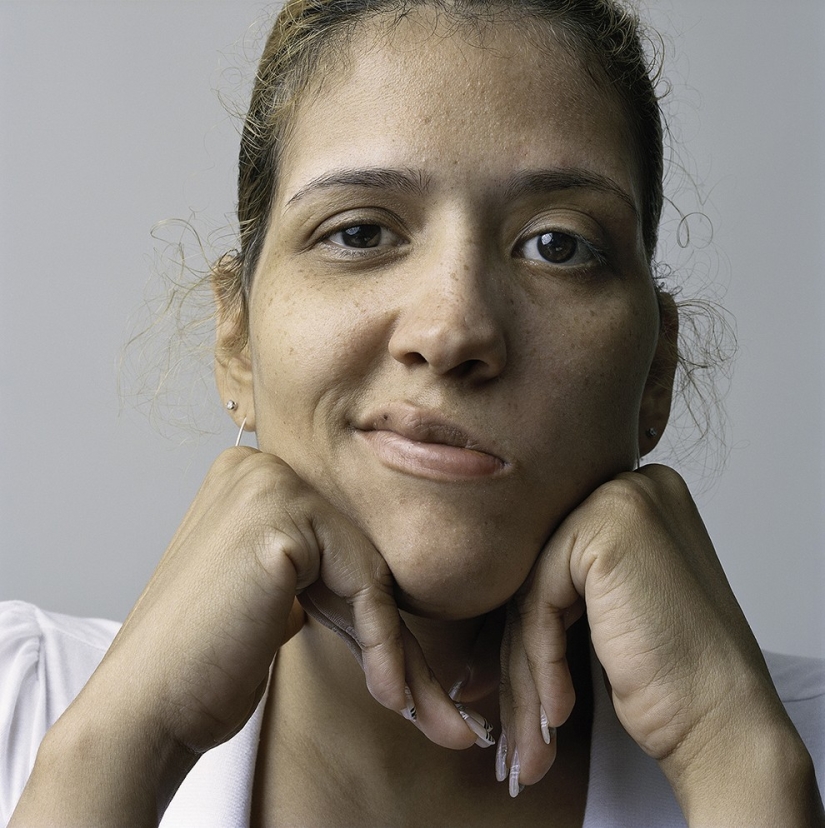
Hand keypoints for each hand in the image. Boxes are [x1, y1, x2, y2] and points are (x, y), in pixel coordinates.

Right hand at [11, 447, 474, 824]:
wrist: (146, 708)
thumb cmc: (204, 663)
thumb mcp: (277, 605)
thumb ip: (323, 578)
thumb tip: (382, 594)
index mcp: (251, 480)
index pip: (336, 540)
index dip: (369, 607)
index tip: (401, 670)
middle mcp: (257, 467)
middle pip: (356, 549)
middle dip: (389, 628)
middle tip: (423, 698)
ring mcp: (266, 485)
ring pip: (368, 566)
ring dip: (392, 643)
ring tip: (405, 702)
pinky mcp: (278, 519)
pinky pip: (363, 582)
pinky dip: (382, 640)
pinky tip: (386, 690)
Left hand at [498, 464, 822, 823]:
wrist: (725, 723)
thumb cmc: (675, 677)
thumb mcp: (613, 604)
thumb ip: (566, 577)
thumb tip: (491, 587)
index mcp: (638, 495)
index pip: (553, 558)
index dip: (530, 627)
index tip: (514, 685)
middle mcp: (632, 485)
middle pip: (539, 573)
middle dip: (522, 655)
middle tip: (518, 722)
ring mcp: (621, 500)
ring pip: (532, 592)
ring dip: (526, 672)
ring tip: (530, 736)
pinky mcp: (606, 531)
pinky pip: (539, 603)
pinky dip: (541, 664)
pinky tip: (556, 710)